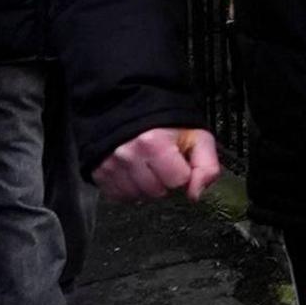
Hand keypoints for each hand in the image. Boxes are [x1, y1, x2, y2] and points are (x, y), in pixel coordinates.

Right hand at [96, 125, 220, 201]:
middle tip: (162, 163)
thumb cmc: (166, 123)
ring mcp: (110, 164)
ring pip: (137, 197)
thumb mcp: (197, 136)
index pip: (178, 181)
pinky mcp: (99, 171)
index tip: (178, 161)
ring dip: (145, 188)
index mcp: (154, 143)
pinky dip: (128, 189)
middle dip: (164, 181)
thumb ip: (206, 166)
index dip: (182, 173)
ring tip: (147, 167)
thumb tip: (196, 195)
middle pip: (156, 192)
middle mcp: (128, 154)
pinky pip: (118, 195)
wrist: (131, 107)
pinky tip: (133, 173)